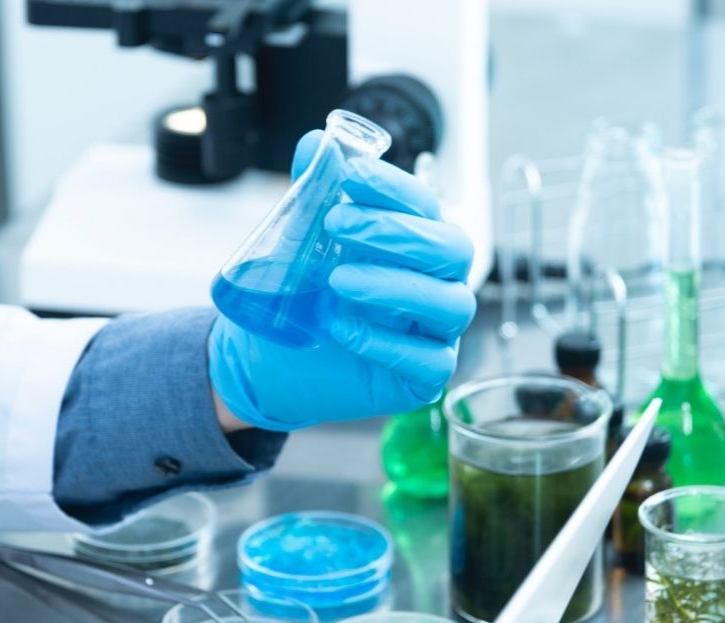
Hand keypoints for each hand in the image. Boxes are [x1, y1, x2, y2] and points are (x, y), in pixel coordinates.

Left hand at [208, 130, 475, 431]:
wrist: (271, 361)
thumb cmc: (302, 296)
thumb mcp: (298, 242)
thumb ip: (311, 193)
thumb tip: (315, 143)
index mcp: (415, 243)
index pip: (425, 206)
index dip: (393, 187)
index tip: (350, 175)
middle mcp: (436, 283)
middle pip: (453, 249)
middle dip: (396, 232)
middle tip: (336, 225)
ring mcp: (436, 332)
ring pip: (450, 303)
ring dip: (394, 286)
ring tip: (337, 280)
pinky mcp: (423, 378)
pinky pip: (429, 361)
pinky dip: (386, 342)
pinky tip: (341, 328)